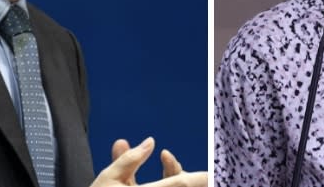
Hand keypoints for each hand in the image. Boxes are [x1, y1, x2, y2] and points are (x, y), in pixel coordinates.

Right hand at [90, 136, 207, 186]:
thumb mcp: (108, 177)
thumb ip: (131, 159)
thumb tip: (151, 142)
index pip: (180, 184)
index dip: (200, 178)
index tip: (215, 171)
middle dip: (197, 181)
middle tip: (212, 172)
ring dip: (178, 180)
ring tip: (183, 168)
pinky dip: (168, 185)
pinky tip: (172, 179)